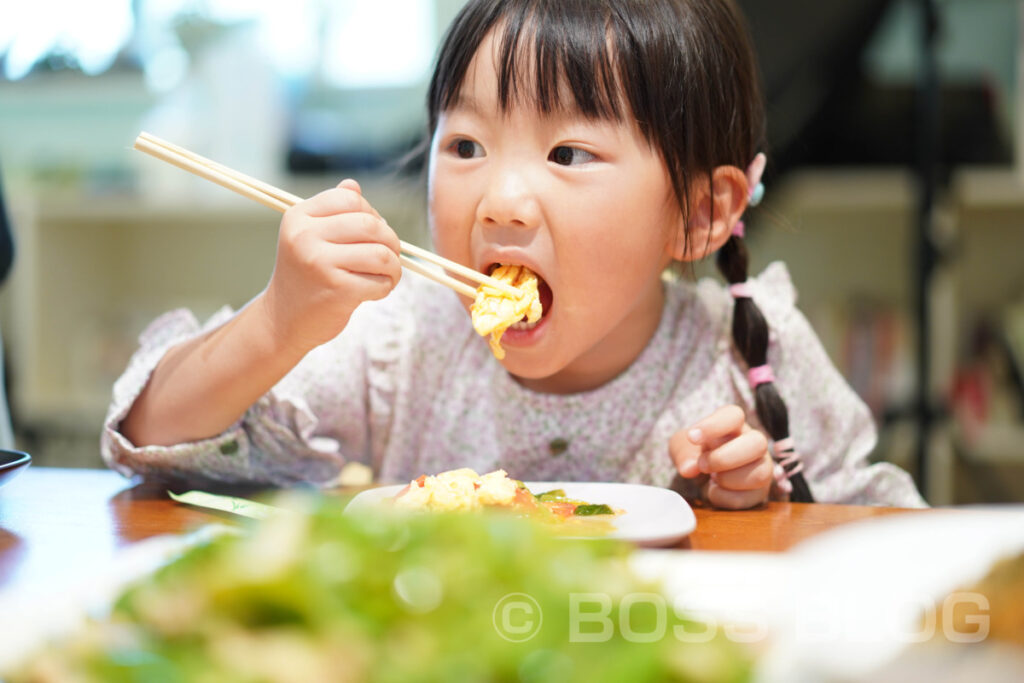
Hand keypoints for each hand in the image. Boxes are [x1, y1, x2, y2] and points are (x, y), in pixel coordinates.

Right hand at [259, 179, 400, 353]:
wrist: (283, 320)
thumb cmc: (305, 275)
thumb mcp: (310, 237)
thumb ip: (333, 211)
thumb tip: (354, 185)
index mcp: (299, 216)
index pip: (350, 198)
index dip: (371, 213)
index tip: (372, 233)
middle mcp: (305, 236)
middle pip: (371, 224)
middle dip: (391, 241)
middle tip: (389, 257)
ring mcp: (319, 263)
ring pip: (381, 254)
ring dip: (393, 267)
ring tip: (386, 275)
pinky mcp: (336, 290)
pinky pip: (380, 281)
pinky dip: (386, 287)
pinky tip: (374, 291)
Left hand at [670, 405, 772, 508]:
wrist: (703, 477)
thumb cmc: (696, 453)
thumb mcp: (682, 447)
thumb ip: (683, 453)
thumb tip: (689, 469)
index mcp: (734, 425)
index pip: (734, 415)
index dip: (714, 425)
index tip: (692, 437)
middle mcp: (754, 443)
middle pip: (758, 442)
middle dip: (724, 457)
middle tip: (701, 464)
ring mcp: (761, 467)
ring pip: (760, 473)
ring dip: (728, 479)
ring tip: (711, 478)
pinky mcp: (759, 492)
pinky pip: (749, 498)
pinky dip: (725, 497)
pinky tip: (714, 490)